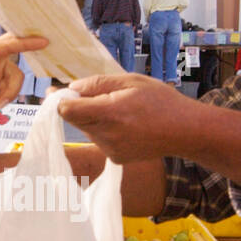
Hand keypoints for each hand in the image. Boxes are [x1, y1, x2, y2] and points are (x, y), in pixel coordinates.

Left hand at [59, 73, 191, 161]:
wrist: (184, 131)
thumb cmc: (161, 101)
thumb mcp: (131, 81)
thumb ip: (98, 83)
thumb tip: (72, 88)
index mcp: (109, 112)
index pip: (67, 110)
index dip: (59, 100)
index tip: (56, 92)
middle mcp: (107, 135)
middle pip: (74, 120)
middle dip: (75, 106)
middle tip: (87, 94)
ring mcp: (110, 150)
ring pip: (87, 130)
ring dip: (92, 119)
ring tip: (118, 109)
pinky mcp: (115, 159)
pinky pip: (100, 141)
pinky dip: (104, 131)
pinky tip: (125, 125)